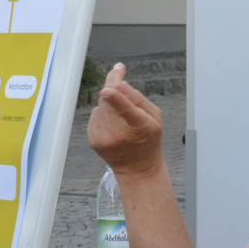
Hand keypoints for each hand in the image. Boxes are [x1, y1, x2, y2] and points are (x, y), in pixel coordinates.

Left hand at [88, 63, 165, 178]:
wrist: (137, 169)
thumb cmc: (149, 139)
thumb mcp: (155, 118)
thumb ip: (138, 99)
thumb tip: (120, 84)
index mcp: (139, 126)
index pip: (125, 110)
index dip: (116, 98)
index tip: (107, 90)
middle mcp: (119, 134)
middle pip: (108, 100)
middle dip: (112, 87)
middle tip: (119, 78)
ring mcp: (104, 139)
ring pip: (100, 105)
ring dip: (109, 104)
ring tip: (122, 118)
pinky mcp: (93, 140)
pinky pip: (95, 115)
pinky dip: (103, 115)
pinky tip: (114, 126)